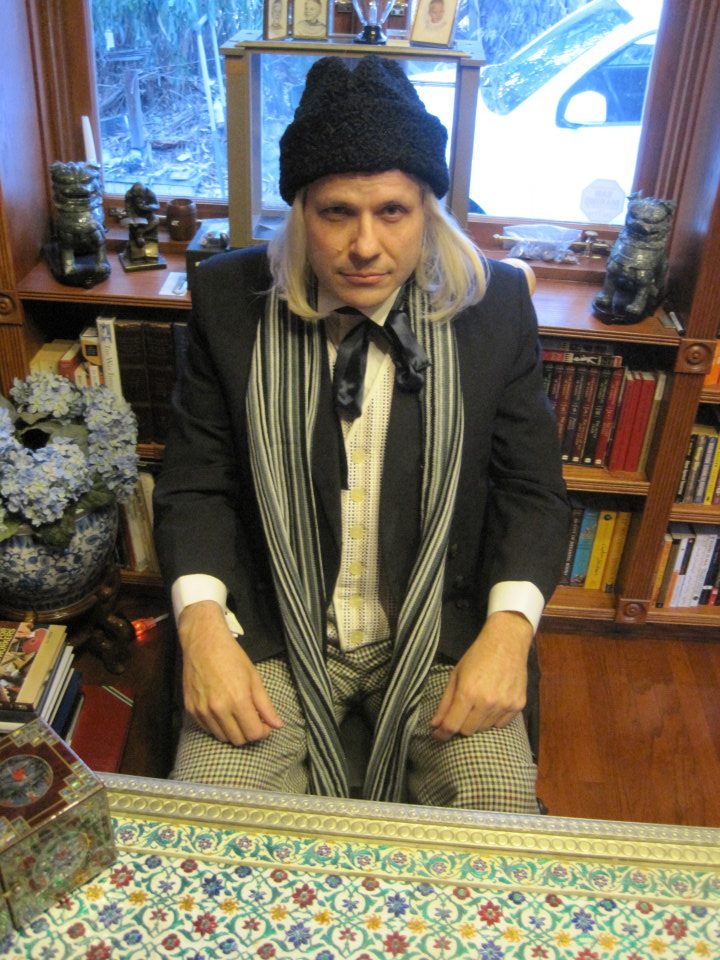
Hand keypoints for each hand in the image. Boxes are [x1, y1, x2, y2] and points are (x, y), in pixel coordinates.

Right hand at [178, 600, 282, 745]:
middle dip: (249, 732)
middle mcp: (218, 709)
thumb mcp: (254, 678)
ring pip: (222, 737)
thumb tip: (277, 725)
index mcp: (238, 700)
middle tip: (252, 719)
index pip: (253, 734)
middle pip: (238, 740)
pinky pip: (207, 729)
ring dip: (233, 731)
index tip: (264, 723)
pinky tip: (222, 712)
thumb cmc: (231, 657)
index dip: (263, 731)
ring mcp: (202, 711)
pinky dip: (217, 726)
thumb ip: (265, 705)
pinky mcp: (191, 709)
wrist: (203, 642)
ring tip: (237, 715)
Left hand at [430, 611, 532, 741]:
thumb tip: (435, 725)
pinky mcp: (518, 705)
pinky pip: (501, 724)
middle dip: (459, 725)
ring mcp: (505, 705)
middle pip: (468, 731)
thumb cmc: (477, 656)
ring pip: (484, 728)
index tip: (437, 735)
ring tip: (477, 703)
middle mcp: (487, 702)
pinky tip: (492, 703)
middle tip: (460, 712)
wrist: (507, 642)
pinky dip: (493, 719)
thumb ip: (445, 702)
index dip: (441, 734)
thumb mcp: (456, 675)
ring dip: (477, 722)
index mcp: (468, 692)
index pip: (452, 725)